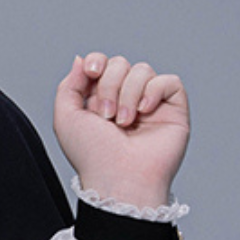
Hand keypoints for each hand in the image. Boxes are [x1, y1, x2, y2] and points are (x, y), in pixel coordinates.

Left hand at [52, 51, 188, 207]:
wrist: (118, 179)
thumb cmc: (93, 157)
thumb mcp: (66, 119)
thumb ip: (68, 86)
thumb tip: (82, 60)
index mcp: (101, 100)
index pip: (102, 63)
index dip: (97, 61)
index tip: (92, 73)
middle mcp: (126, 100)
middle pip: (120, 63)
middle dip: (109, 84)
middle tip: (106, 115)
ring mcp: (150, 104)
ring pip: (142, 70)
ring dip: (128, 93)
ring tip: (124, 122)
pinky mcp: (173, 109)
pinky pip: (168, 81)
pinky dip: (154, 91)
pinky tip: (144, 112)